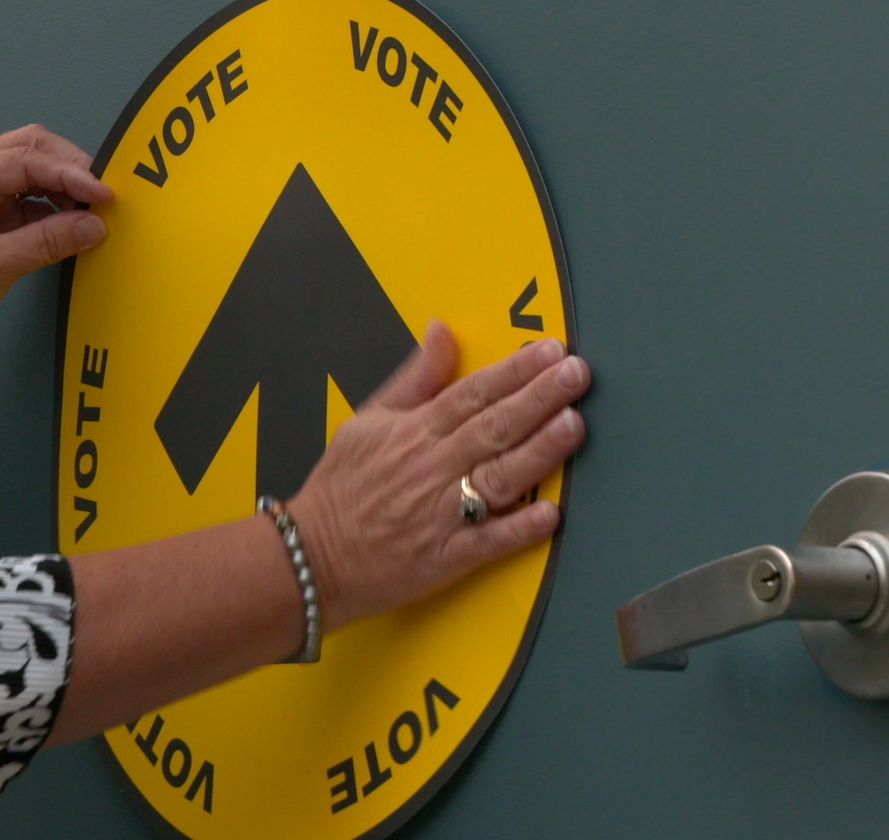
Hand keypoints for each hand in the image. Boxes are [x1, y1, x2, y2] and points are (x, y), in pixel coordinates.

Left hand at [0, 125, 114, 362]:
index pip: (22, 160)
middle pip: (27, 149)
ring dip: (63, 185)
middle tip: (101, 194)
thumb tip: (95, 225)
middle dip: (67, 167)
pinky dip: (54, 205)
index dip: (68, 173)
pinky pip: (29, 196)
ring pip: (30, 168)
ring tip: (90, 210)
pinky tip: (72, 222)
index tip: (104, 193)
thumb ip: (46, 242)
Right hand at [287, 323, 588, 629]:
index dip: (514, 370)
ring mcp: (440, 513)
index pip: (472, 392)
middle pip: (493, 426)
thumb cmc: (341, 488)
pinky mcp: (447, 556)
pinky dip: (519, 528)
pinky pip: (489, 540)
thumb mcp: (368, 420)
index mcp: (413, 431)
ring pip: (498, 476)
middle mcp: (430, 468)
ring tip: (573, 427)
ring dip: (538, 452)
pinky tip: (550, 514)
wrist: (311, 556)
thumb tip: (441, 332)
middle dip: (539, 398)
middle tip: (577, 375)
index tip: (550, 351)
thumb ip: (415, 378)